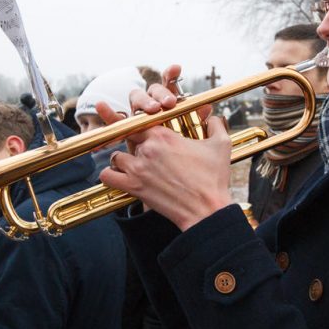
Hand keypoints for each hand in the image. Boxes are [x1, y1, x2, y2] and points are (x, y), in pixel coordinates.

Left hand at [97, 65, 232, 230]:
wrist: (207, 209)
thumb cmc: (214, 179)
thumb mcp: (221, 145)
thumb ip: (216, 125)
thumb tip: (214, 118)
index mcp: (165, 136)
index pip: (141, 121)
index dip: (142, 126)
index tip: (145, 132)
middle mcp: (148, 149)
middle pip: (128, 137)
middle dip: (134, 143)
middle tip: (142, 152)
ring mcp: (138, 168)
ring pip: (117, 156)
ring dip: (123, 160)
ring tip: (133, 166)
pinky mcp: (134, 187)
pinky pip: (108, 176)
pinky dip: (110, 175)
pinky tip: (119, 177)